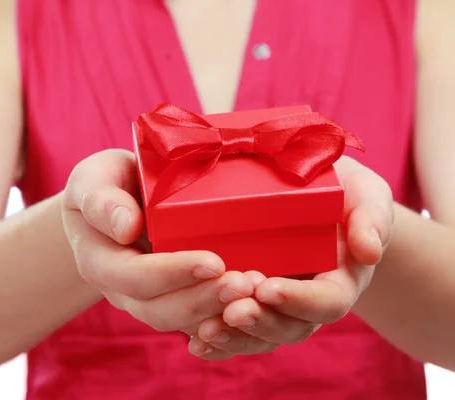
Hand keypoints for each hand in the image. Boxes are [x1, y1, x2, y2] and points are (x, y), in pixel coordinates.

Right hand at [62, 149, 252, 334]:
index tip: (212, 262)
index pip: (134, 277)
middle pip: (159, 311)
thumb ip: (101, 200)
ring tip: (254, 291)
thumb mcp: (92, 179)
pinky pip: (196, 321)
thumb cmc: (104, 184)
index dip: (172, 274)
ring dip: (218, 312)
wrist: (108, 204)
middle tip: (244, 284)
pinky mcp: (172, 300)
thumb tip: (126, 226)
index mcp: (99, 262)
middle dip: (203, 300)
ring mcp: (147, 301)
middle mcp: (122, 291)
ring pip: (181, 322)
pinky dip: (224, 318)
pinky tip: (253, 304)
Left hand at [189, 156, 393, 358]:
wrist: (318, 202)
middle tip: (231, 311)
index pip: (327, 302)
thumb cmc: (344, 194)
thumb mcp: (364, 196)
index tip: (268, 287)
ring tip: (205, 330)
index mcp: (340, 281)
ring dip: (234, 337)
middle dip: (260, 321)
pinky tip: (196, 340)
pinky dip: (219, 341)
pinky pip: (239, 332)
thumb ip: (371, 218)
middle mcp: (309, 303)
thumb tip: (369, 250)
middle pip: (289, 327)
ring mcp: (280, 309)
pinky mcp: (254, 305)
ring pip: (261, 336)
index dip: (298, 300)